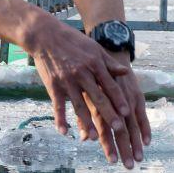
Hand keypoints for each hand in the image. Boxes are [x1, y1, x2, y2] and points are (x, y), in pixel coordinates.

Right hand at [24, 15, 151, 168]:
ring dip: (86, 122)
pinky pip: (58, 105)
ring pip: (79, 105)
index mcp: (95, 64)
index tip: (128, 112)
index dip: (119, 99)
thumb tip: (126, 73)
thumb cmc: (73, 42)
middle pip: (98, 98)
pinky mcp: (53, 85)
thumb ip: (110, 63)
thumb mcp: (94, 49)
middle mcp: (83, 73)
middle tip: (118, 129)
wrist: (45, 35)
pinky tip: (64, 132)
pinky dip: (60, 119)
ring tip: (93, 137)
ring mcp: (67, 81)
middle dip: (108, 114)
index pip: (110, 86)